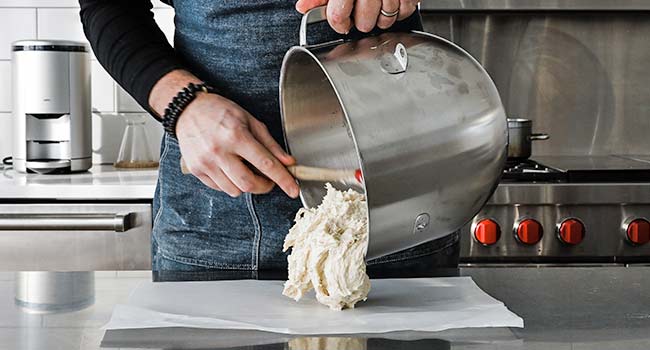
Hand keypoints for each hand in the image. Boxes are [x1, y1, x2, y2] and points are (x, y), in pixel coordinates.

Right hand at [176, 93, 299, 197]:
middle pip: (249, 184)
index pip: (266, 164)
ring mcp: (206, 162)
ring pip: (234, 190)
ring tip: (247, 170)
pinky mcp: (196, 170)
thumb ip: (270, 144)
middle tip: (269, 180)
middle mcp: (219, 151)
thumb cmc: (220, 111)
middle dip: (265, 186)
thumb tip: (288, 162)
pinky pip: (220, 188)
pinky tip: (232, 170)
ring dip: (247, 186)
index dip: (282, 180)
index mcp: (236, 136)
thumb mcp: (250, 120)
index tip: (293, 189)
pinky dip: (231, 184)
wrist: (188, 109)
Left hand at [295, 0, 418, 33]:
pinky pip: (406, 11)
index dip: (338, 23)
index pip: (338, 15)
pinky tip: (392, 1)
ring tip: (377, 7)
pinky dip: (399, 11)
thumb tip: (304, 6)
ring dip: (381, 18)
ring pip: (386, 19)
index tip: (341, 22)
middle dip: (361, 22)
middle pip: (364, 22)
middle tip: (360, 12)